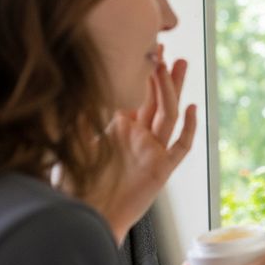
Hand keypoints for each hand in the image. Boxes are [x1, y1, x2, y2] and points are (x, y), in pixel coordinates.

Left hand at [84, 45, 197, 242]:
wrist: (87, 217)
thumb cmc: (76, 187)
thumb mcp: (72, 145)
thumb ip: (79, 118)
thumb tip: (76, 85)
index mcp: (117, 130)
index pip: (133, 94)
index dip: (138, 72)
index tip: (141, 49)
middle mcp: (137, 138)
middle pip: (155, 99)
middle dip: (161, 73)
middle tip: (166, 47)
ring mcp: (152, 153)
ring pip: (169, 115)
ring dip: (174, 90)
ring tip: (180, 65)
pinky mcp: (161, 170)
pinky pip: (180, 147)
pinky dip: (188, 128)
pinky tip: (191, 109)